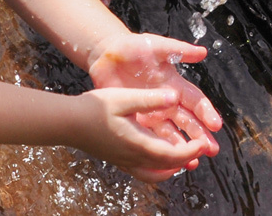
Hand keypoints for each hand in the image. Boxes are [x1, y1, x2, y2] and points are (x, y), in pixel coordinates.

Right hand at [73, 88, 213, 181]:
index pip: (172, 155)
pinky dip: (157, 171)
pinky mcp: (117, 160)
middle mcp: (133, 157)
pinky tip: (157, 160)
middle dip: (186, 159)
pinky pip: (142, 172)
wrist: (68, 123)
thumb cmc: (95, 108)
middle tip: (200, 150)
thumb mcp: (124, 98)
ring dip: (172, 168)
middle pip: (167, 166)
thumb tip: (174, 97)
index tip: (203, 144)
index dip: (190, 151)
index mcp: (139, 143)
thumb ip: (150, 99)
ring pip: (155, 174)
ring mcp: (124, 161)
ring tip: (183, 160)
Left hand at [88, 33, 221, 164]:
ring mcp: (152, 113)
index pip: (196, 101)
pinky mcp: (136, 120)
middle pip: (188, 122)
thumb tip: (203, 52)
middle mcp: (167, 102)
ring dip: (183, 148)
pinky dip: (160, 150)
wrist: (106, 54)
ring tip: (193, 162)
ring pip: (172, 134)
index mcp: (174, 85)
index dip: (206, 113)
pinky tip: (167, 162)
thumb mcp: (157, 46)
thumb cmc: (133, 47)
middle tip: (212, 150)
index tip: (215, 125)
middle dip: (201, 136)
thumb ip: (178, 50)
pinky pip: (150, 138)